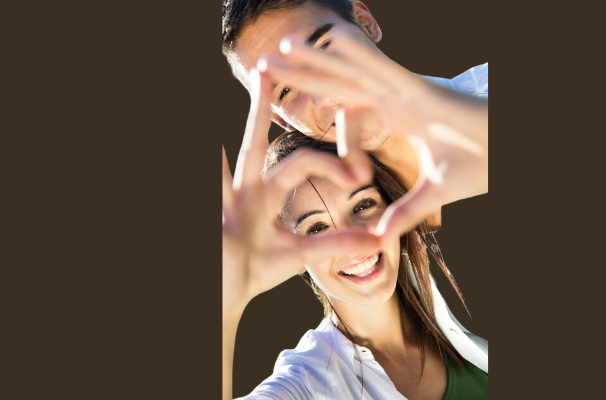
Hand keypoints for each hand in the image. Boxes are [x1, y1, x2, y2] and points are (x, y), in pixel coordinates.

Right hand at [222, 68, 380, 319]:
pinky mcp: (212, 214)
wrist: (225, 298)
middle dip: (261, 107)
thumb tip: (377, 240)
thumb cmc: (254, 272)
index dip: (332, 164)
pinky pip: (212, 183)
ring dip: (233, 127)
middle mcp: (243, 188)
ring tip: (240, 90)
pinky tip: (212, 147)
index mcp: (265, 193)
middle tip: (265, 69)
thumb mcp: (300, 254)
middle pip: (254, 139)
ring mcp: (223, 200)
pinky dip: (212, 167)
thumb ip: (335, 243)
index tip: (360, 173)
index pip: (302, 163)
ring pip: (227, 157)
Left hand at [259, 30, 487, 241]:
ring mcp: (408, 93)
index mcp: (397, 118)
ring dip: (318, 58)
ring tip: (283, 44)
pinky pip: (387, 71)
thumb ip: (405, 211)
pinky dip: (363, 56)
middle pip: (339, 83)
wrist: (510, 154)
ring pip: (353, 71)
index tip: (319, 139)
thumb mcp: (433, 192)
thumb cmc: (481, 164)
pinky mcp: (423, 92)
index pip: (350, 111)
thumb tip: (381, 234)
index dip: (330, 121)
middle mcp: (397, 99)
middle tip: (265, 63)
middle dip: (303, 73)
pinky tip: (337, 40)